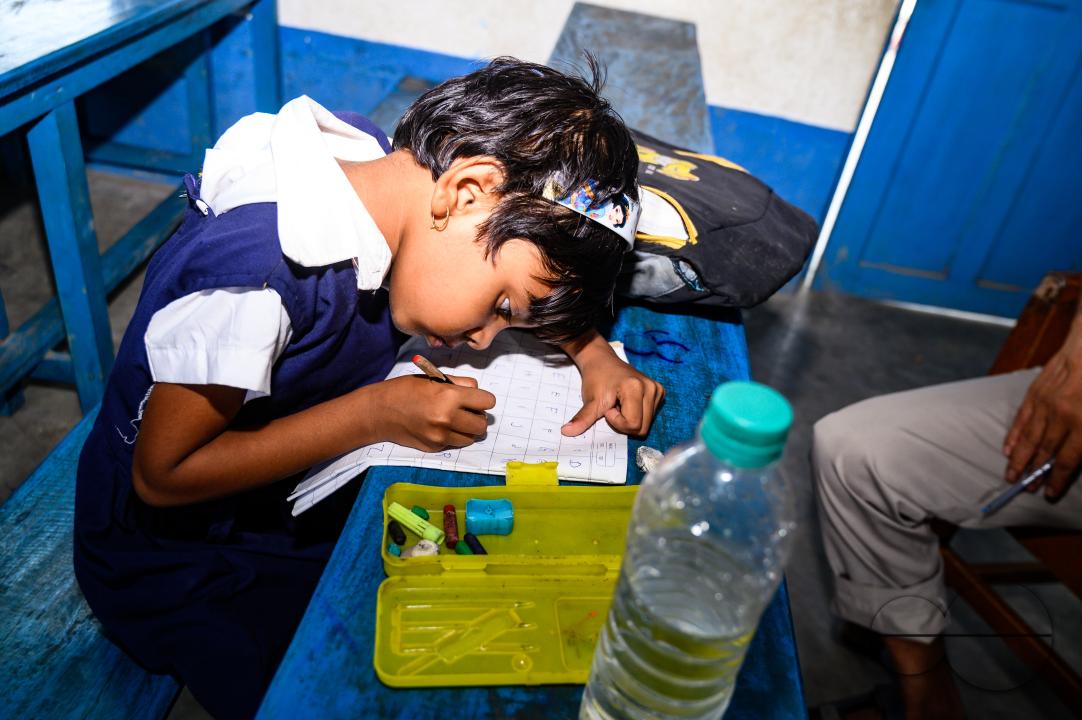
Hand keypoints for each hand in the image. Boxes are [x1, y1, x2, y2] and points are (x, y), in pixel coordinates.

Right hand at [370, 374, 494, 451]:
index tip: (477, 399)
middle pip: (482, 424)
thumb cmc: (405, 390)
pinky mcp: (434, 447)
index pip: (487, 402)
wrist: (379, 412)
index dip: (483, 399)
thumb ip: (459, 384)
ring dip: (467, 429)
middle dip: (477, 416)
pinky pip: (455, 443)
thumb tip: (478, 392)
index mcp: (449, 397)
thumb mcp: (434, 378)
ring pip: (471, 437)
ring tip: (454, 419)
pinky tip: (439, 427)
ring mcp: (441, 436)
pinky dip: (453, 436)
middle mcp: (448, 419)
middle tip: (467, 411)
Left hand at [561, 335, 664, 436]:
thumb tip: (566, 432)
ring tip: (620, 404)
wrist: (601, 359)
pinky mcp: (659, 391)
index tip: (608, 407)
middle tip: (614, 407)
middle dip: (624, 423)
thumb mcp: (590, 401)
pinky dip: (637, 414)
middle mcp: (651, 388)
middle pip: (642, 428)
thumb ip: (582, 419)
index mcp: (635, 388)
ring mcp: (657, 389)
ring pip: (647, 424)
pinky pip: (650, 416)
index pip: (633, 424)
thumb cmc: (595, 379)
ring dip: (631, 419)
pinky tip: (628, 402)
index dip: (617, 421)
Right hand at [1004, 325, 1081, 497]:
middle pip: (1044, 452)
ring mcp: (1045, 403)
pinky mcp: (1035, 392)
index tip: (1049, 494)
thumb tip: (1079, 455)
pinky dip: (1013, 435)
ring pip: (1029, 438)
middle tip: (1026, 488)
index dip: (1056, 479)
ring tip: (1011, 475)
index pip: (1066, 460)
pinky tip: (1008, 449)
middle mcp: (1061, 416)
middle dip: (1034, 473)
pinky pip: (1021, 418)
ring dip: (1019, 459)